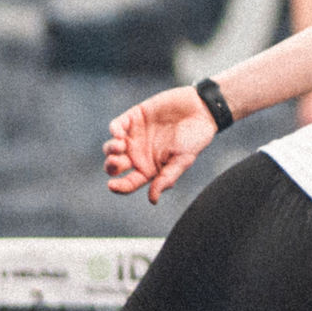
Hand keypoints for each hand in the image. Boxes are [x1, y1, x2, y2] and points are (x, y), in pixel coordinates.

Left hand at [102, 86, 215, 204]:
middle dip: (110, 166)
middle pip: (115, 166)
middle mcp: (138, 154)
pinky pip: (116, 126)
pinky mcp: (134, 117)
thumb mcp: (183, 161)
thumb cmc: (195, 138)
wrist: (201, 110)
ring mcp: (134, 136)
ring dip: (110, 149)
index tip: (112, 186)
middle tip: (116, 163)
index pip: (130, 182)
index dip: (119, 186)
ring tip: (120, 146)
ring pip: (111, 147)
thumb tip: (152, 200)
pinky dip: (114, 130)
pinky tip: (119, 134)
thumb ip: (166, 179)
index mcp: (149, 168)